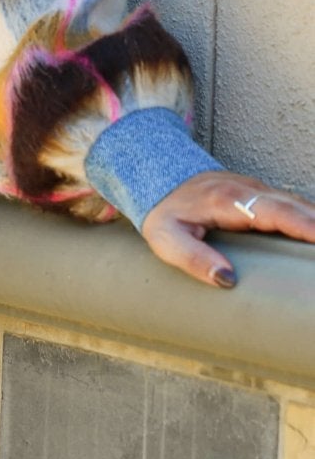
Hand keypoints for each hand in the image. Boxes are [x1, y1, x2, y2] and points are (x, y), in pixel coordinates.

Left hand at [141, 171, 314, 287]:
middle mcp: (248, 190)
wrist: (158, 179)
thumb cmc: (164, 213)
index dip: (303, 224)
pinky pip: (291, 204)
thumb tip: (226, 279)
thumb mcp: (167, 240)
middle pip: (295, 206)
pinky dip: (309, 217)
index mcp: (228, 201)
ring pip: (297, 203)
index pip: (274, 211)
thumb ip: (193, 259)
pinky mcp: (260, 194)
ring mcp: (256, 189)